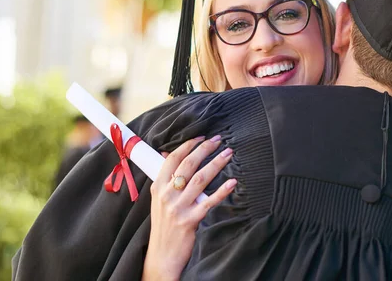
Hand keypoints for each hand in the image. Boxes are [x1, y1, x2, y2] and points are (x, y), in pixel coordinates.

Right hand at [142, 135, 236, 280]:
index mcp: (158, 187)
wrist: (162, 255)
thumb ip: (164, 178)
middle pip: (188, 165)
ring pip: (201, 179)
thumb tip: (168, 155)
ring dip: (216, 164)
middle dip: (205, 149)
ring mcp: (179, 208)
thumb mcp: (158, 200)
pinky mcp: (191, 220)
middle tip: (219, 140)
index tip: (201, 137)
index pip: (172, 159)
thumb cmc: (163, 225)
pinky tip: (233, 182)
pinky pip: (209, 201)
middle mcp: (167, 195)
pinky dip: (222, 191)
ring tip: (228, 154)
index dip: (188, 145)